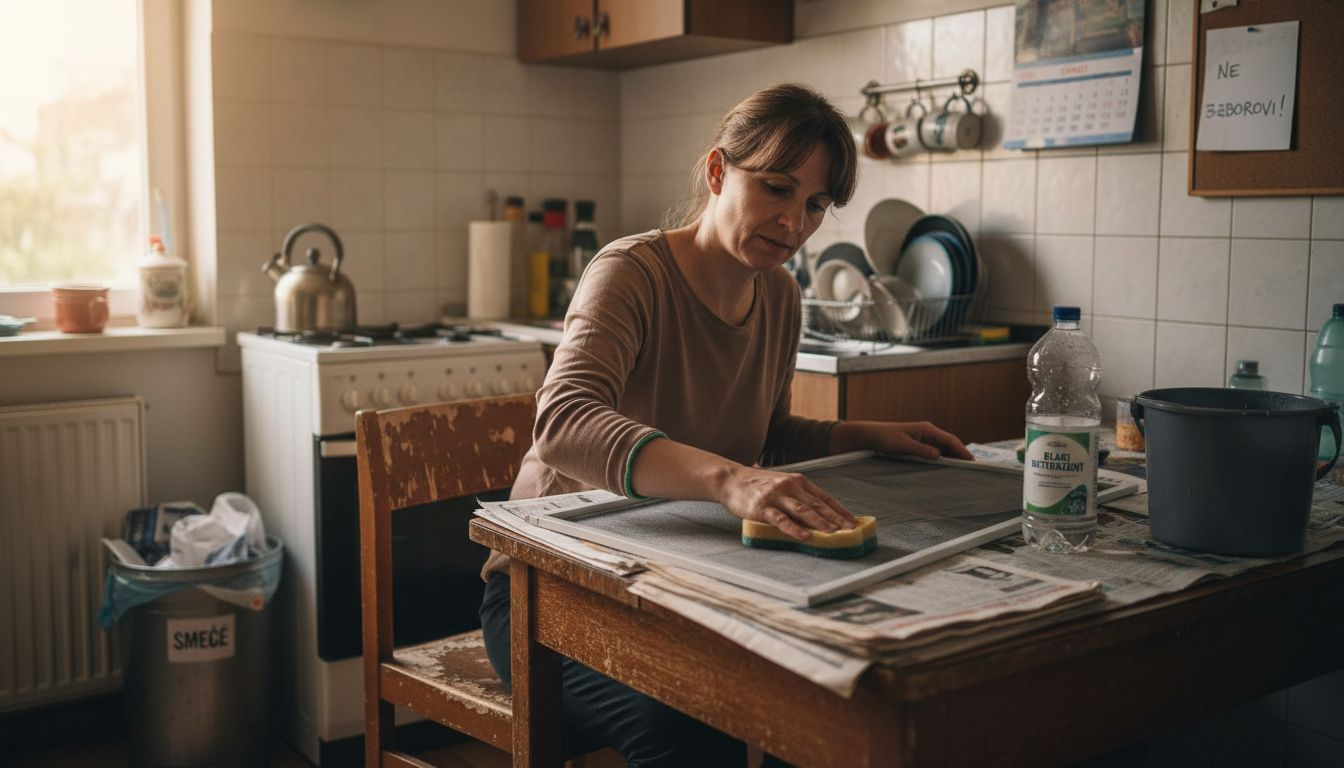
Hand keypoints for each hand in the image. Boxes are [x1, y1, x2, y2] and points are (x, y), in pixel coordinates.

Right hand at [716, 465, 857, 540]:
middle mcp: (790, 486)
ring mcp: (776, 496)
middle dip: (836, 518)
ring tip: (833, 533)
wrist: (731, 479)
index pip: (825, 498)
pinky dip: (794, 529)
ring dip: (820, 522)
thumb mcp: (782, 486)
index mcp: (798, 481)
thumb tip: (821, 518)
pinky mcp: (762, 507)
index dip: (841, 511)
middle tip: (850, 530)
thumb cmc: (758, 486)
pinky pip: (781, 519)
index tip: (854, 522)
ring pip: (803, 510)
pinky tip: (804, 536)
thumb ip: (799, 498)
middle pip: (817, 504)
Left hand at [831, 420, 974, 460]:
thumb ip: (921, 450)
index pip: (950, 440)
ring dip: (952, 458)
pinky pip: (935, 452)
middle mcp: (928, 432)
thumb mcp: (902, 445)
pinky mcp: (919, 445)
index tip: (972, 461)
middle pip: (950, 445)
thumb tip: (939, 455)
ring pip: (943, 449)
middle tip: (973, 470)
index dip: (962, 451)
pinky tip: (945, 469)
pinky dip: (942, 459)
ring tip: (963, 472)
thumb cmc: (884, 437)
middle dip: (961, 456)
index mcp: (927, 429)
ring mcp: (924, 438)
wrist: (870, 435)